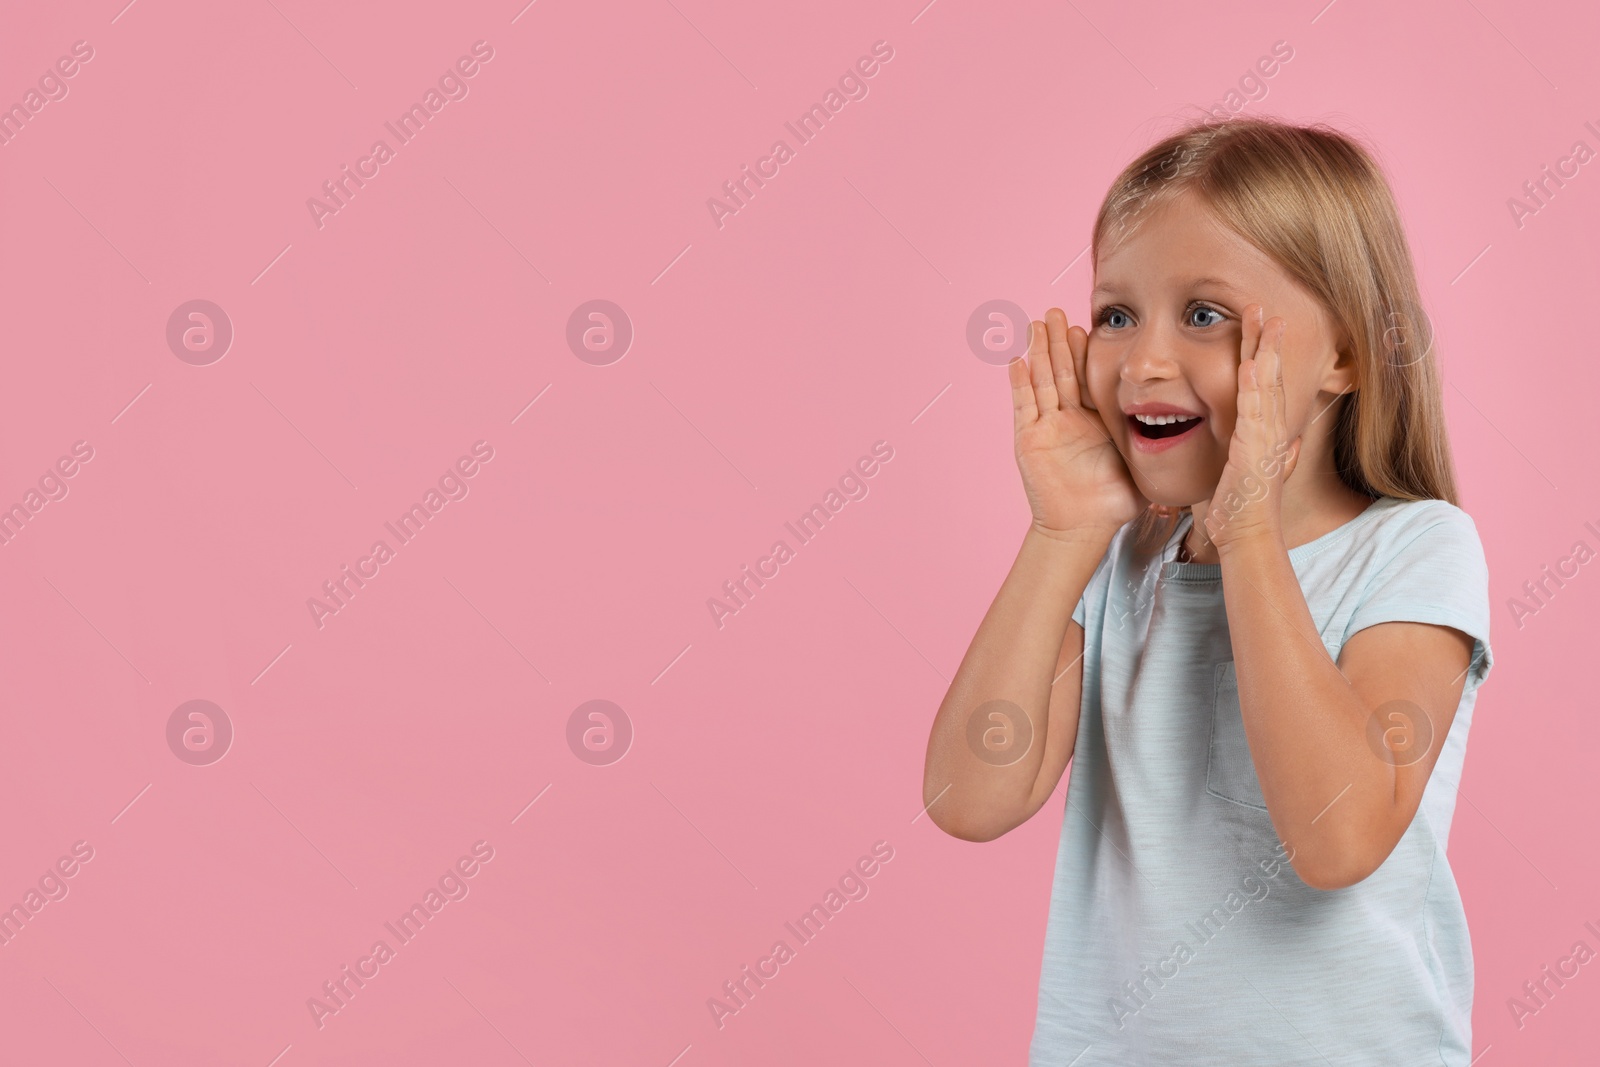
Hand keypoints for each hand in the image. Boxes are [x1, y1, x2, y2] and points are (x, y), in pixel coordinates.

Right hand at [1010, 307, 1147, 538]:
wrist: (1085, 527)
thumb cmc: (1114, 501)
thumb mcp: (1143, 462)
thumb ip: (1161, 442)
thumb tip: (1203, 428)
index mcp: (1093, 420)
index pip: (1087, 377)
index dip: (1084, 352)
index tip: (1086, 326)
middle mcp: (1067, 419)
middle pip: (1062, 371)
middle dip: (1059, 342)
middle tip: (1057, 312)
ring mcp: (1046, 428)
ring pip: (1042, 381)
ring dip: (1038, 352)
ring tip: (1037, 324)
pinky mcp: (1029, 440)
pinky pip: (1024, 406)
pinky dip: (1020, 383)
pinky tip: (1017, 360)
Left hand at [1201, 304, 1300, 550]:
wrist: (1247, 535)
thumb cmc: (1243, 508)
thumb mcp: (1248, 471)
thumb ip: (1262, 452)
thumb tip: (1283, 442)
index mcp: (1267, 432)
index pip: (1267, 383)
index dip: (1265, 353)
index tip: (1262, 325)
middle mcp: (1272, 430)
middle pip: (1270, 374)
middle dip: (1266, 339)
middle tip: (1262, 306)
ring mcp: (1266, 438)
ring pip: (1266, 384)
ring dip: (1263, 350)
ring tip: (1261, 318)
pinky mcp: (1255, 450)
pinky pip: (1254, 411)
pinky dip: (1253, 385)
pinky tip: (1249, 362)